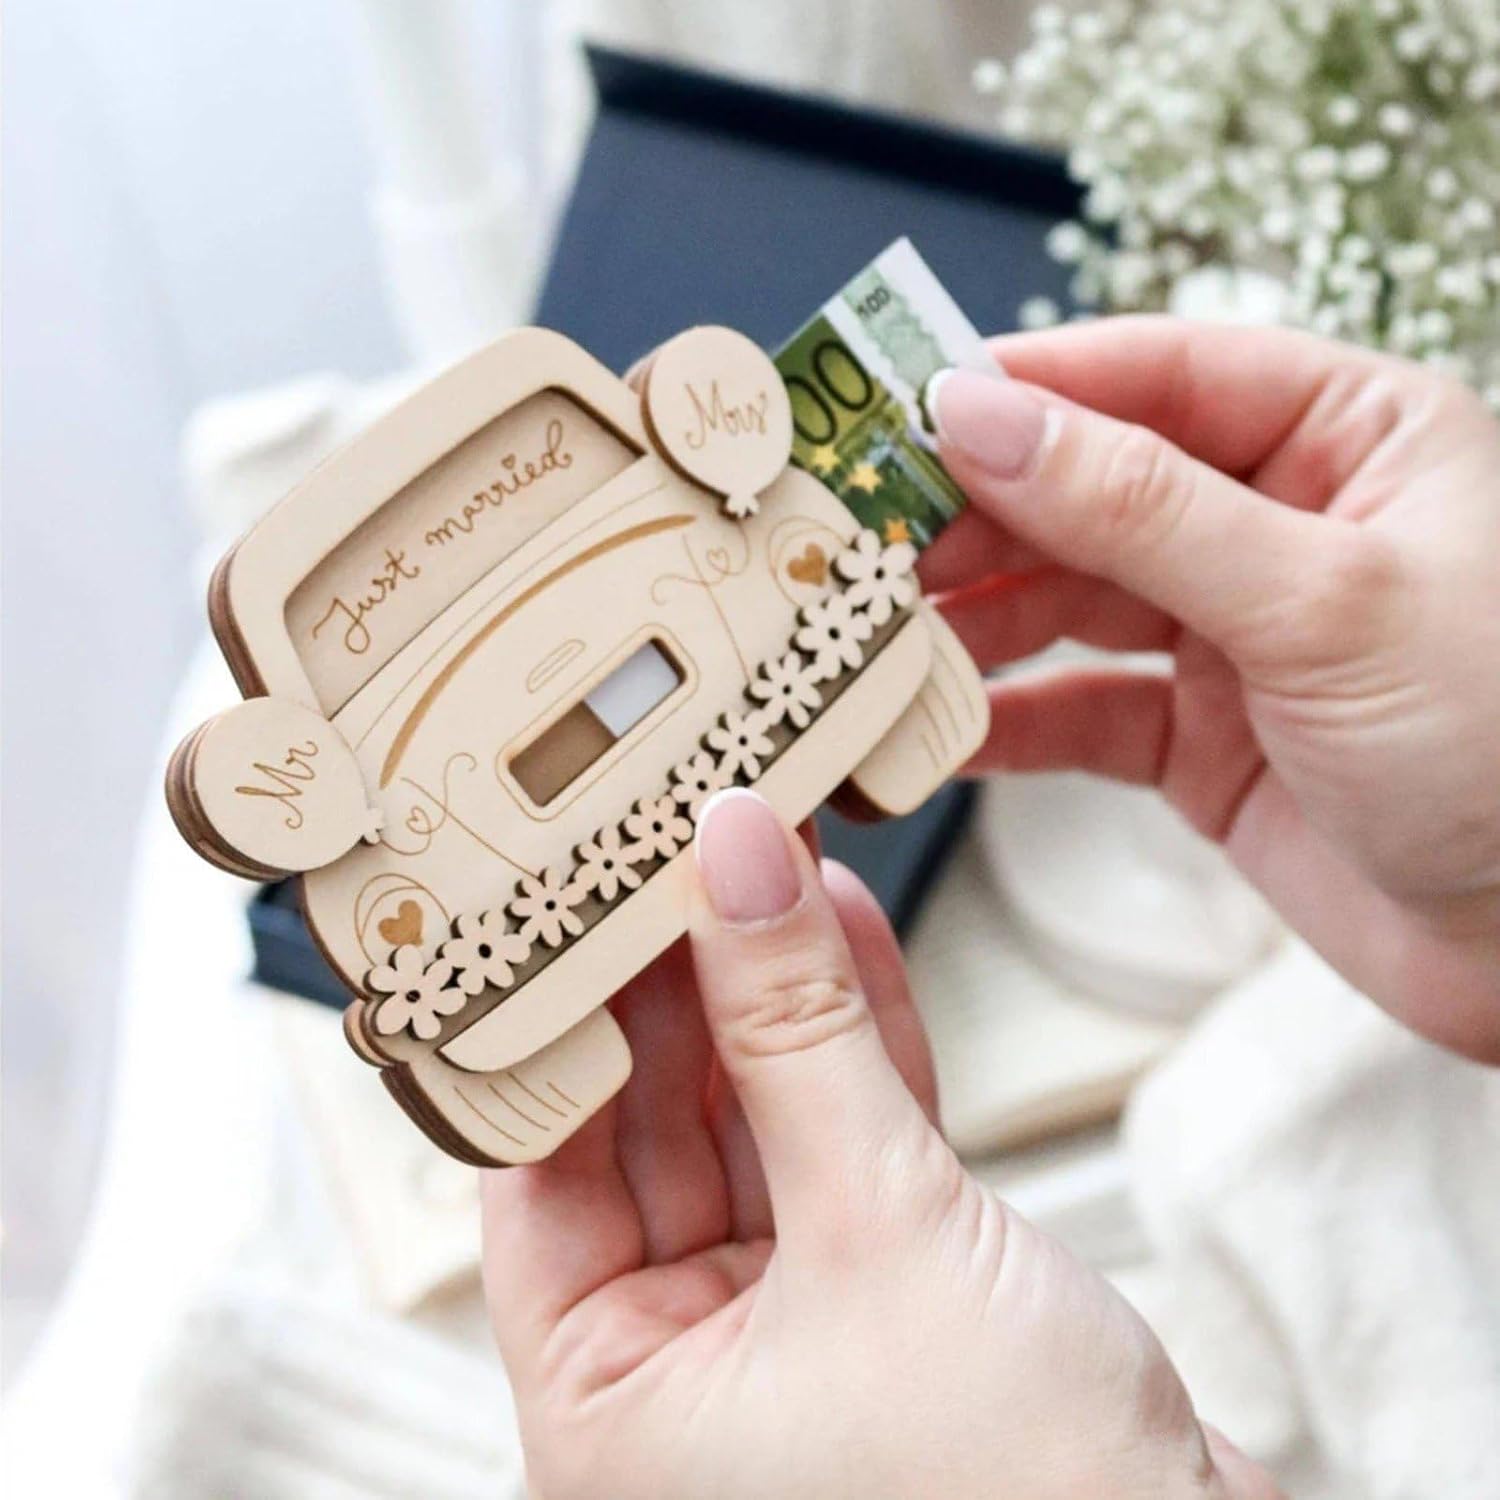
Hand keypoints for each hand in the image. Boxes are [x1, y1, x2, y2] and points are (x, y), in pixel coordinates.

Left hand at [482, 790, 1277, 1499]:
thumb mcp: (883, 1230)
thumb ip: (801, 1036)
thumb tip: (737, 869)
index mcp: (611, 1408)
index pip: (541, 1167)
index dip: (567, 1017)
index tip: (581, 893)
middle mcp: (680, 1374)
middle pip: (653, 1128)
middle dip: (682, 981)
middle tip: (687, 849)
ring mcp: (785, 1325)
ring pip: (755, 1118)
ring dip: (773, 991)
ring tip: (766, 859)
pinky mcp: (882, 1288)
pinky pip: (841, 1140)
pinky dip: (851, 1041)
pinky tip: (840, 928)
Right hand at [927, 318, 1499, 1059]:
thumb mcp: (1320, 601)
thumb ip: (1140, 509)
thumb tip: (982, 419)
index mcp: (1346, 436)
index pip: (1157, 375)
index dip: (1027, 387)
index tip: (903, 412)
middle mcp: (1281, 523)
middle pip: (1091, 489)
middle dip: (978, 518)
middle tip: (862, 543)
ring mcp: (1235, 636)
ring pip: (1071, 602)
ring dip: (976, 621)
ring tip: (879, 637)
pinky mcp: (1203, 739)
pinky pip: (1083, 710)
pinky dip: (1013, 721)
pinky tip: (943, 730)